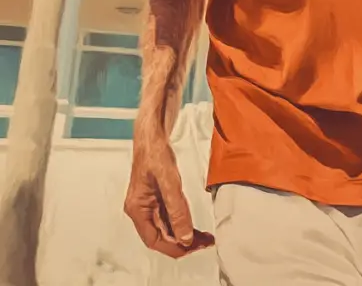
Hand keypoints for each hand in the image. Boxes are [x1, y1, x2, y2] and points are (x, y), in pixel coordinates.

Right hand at [124, 124, 213, 258]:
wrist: (153, 132)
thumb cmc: (155, 151)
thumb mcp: (168, 180)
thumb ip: (177, 209)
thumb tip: (185, 236)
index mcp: (137, 208)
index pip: (154, 239)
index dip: (174, 247)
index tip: (193, 247)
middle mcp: (141, 209)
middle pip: (161, 235)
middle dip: (183, 242)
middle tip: (205, 242)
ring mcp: (149, 203)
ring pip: (167, 227)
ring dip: (185, 233)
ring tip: (205, 237)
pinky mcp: (158, 196)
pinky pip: (170, 215)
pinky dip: (183, 221)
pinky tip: (196, 225)